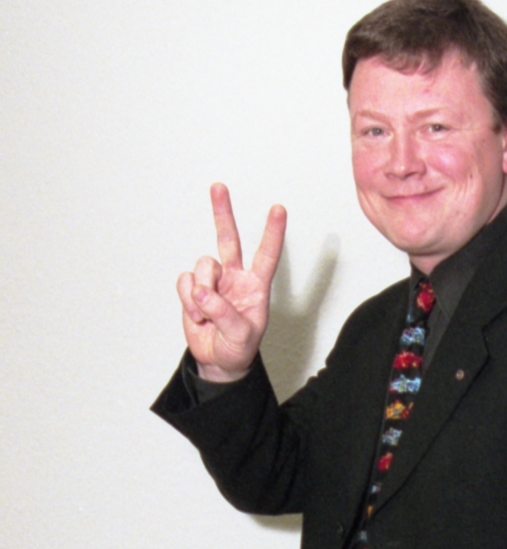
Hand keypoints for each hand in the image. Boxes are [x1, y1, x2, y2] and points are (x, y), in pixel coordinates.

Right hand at [177, 183, 286, 381]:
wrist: (217, 361)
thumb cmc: (238, 348)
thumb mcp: (240, 336)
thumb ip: (223, 313)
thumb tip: (202, 292)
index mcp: (256, 287)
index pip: (267, 255)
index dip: (272, 233)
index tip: (279, 209)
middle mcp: (235, 278)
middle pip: (228, 239)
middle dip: (222, 213)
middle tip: (219, 187)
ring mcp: (213, 282)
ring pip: (202, 266)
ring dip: (201, 292)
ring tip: (206, 315)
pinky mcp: (192, 289)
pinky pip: (184, 281)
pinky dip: (187, 300)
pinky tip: (197, 316)